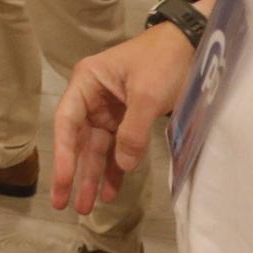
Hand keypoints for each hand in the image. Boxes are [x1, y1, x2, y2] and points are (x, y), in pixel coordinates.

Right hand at [51, 23, 194, 215]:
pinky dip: (115, 169)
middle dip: (74, 173)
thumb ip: (133, 132)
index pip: (67, 123)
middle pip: (79, 140)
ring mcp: (109, 110)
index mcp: (87, 82)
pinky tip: (111, 191)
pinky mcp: (127, 119)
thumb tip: (124, 165)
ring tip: (88, 208)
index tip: (62, 182)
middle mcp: (92, 97)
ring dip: (93, 176)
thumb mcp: (147, 94)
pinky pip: (117, 148)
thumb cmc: (162, 61)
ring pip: (97, 149)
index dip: (64, 155)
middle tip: (62, 204)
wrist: (190, 45)